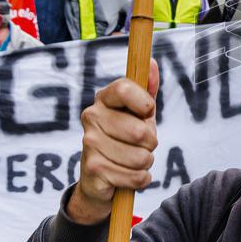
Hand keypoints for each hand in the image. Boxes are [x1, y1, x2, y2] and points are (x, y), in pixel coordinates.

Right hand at [69, 59, 159, 224]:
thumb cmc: (125, 139)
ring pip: (141, 157)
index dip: (145, 104)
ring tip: (133, 161)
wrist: (99, 178)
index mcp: (104, 99)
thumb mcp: (139, 114)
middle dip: (151, 143)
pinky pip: (136, 176)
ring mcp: (89, 143)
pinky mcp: (93, 169)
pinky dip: (140, 179)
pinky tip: (127, 176)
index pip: (126, 89)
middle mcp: (91, 117)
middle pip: (140, 132)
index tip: (148, 113)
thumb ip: (147, 90)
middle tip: (140, 145)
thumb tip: (151, 62)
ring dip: (145, 163)